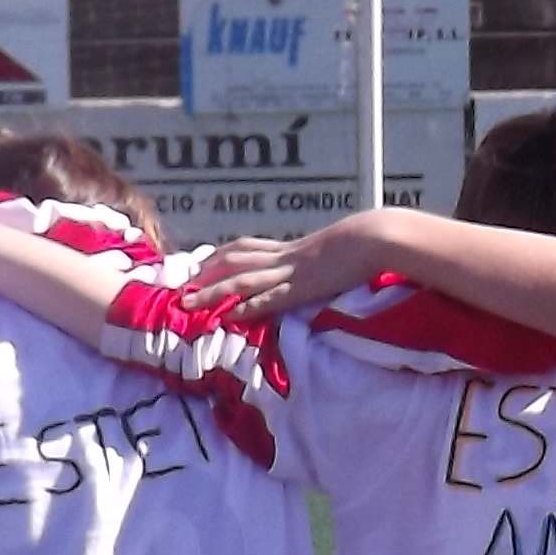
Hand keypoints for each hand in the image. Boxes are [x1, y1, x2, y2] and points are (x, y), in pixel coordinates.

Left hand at [192, 220, 386, 324]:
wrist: (373, 238)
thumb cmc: (358, 243)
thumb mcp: (331, 249)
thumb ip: (316, 257)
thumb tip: (315, 264)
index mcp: (288, 249)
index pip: (244, 249)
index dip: (218, 256)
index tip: (199, 264)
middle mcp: (283, 258)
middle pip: (234, 262)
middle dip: (205, 273)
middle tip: (182, 285)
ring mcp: (290, 273)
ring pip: (242, 280)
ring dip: (213, 292)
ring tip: (190, 302)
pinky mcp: (302, 288)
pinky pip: (270, 298)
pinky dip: (249, 307)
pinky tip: (231, 316)